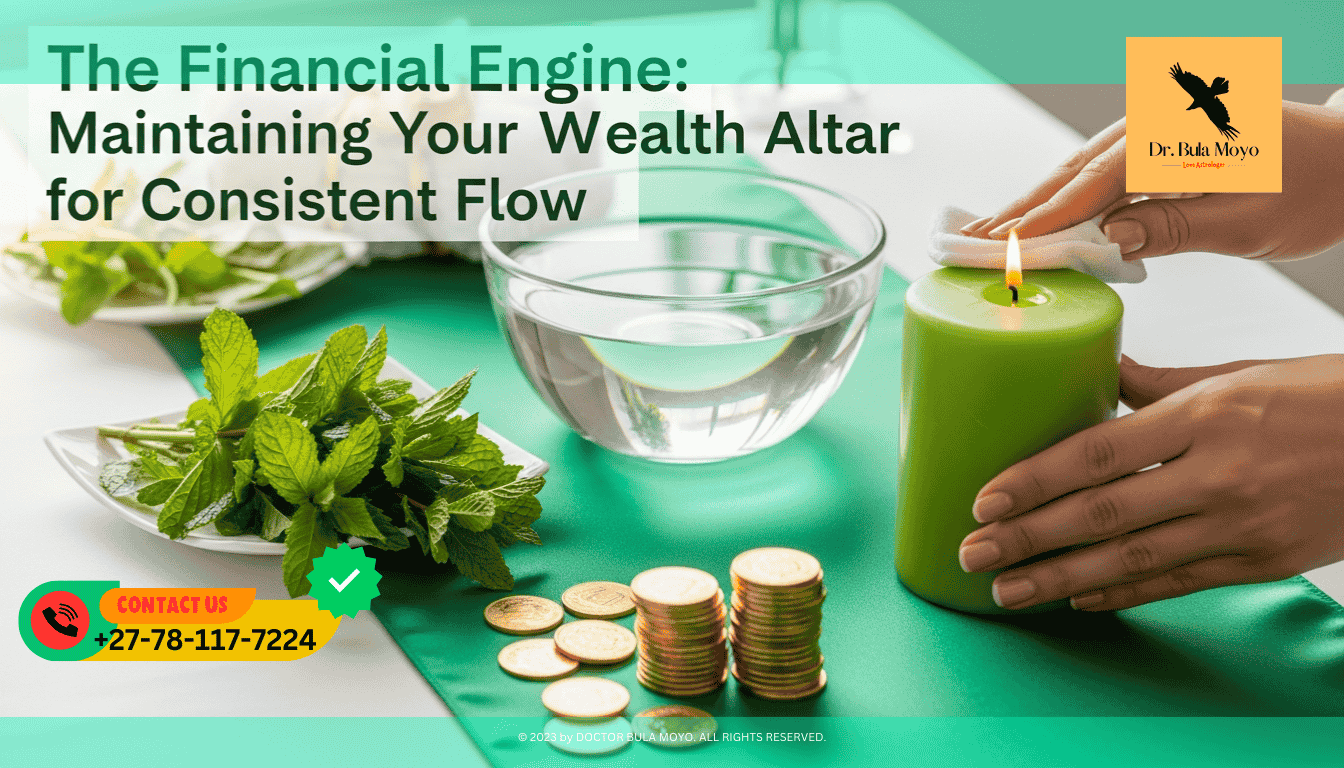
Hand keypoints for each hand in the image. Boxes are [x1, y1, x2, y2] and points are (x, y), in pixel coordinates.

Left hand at [958, 354, 1343, 610]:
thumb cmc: (1326, 396)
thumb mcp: (1244, 375)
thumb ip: (1165, 384)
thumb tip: (1102, 370)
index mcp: (1206, 416)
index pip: (1097, 454)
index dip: (1033, 480)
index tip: (983, 498)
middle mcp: (1218, 475)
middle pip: (1101, 514)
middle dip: (1027, 538)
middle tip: (972, 553)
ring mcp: (1241, 525)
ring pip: (1132, 560)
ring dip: (1060, 579)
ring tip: (1007, 591)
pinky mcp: (1263, 562)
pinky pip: (1178, 583)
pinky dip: (1124, 593)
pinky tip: (1080, 599)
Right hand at [960, 101, 1343, 261]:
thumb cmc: (1317, 189)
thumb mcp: (1250, 221)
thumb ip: (1172, 226)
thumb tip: (1105, 240)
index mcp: (1180, 135)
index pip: (1094, 186)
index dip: (1040, 222)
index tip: (996, 250)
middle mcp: (1158, 124)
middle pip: (1071, 174)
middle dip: (1016, 213)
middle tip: (964, 246)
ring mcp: (1153, 131)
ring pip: (1076, 173)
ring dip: (1031, 206)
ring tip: (982, 237)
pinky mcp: (1155, 144)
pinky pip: (1096, 174)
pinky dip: (1061, 199)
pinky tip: (1032, 219)